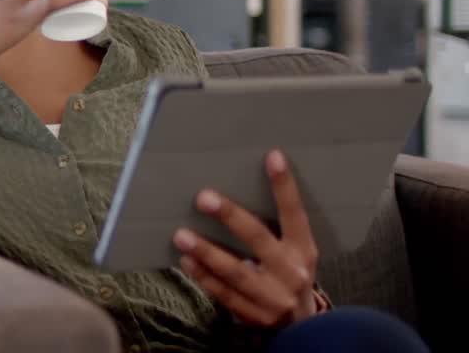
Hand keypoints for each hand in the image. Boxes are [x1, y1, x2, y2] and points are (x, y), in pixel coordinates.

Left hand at [173, 150, 319, 327]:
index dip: (284, 187)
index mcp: (303, 250)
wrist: (302, 326)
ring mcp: (272, 296)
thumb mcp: (294, 252)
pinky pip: (223, 293)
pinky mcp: (253, 314)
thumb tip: (236, 190)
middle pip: (258, 239)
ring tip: (181, 234)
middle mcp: (291, 271)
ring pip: (236, 271)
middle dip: (231, 217)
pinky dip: (204, 277)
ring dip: (207, 252)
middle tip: (204, 197)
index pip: (295, 214)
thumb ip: (275, 229)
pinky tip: (186, 260)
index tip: (273, 157)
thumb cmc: (290, 275)